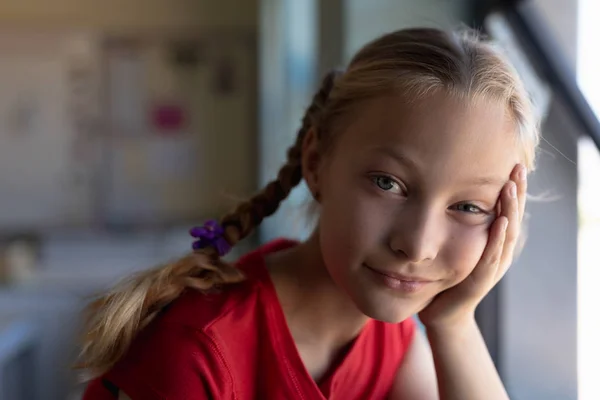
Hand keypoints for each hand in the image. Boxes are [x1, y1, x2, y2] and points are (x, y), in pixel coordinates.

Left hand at [418, 164, 527, 331]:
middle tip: (518, 168)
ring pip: (506, 236)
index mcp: (493, 244)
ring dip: (509, 211)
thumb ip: (456, 223)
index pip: (506, 212)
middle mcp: (498, 254)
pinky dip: (496, 240)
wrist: (442, 314)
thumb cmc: (446, 279)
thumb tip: (445, 191)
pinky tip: (498, 222)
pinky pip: (491, 258)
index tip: (513, 163)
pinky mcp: (479, 281)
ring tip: (510, 187)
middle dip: (516, 193)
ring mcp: (491, 268)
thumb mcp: (454, 245)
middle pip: (512, 218)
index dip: (512, 189)